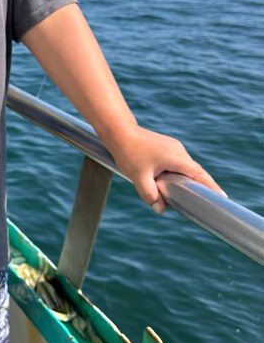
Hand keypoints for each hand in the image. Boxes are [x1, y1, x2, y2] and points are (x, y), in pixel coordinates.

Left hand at [107, 124, 224, 213]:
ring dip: (189, 179)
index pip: (199, 174)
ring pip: (187, 166)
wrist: (119, 132)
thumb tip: (161, 210)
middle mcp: (178, 151)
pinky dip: (181, 172)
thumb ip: (149, 194)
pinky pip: (180, 162)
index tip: (222, 198)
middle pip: (196, 171)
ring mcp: (174, 147)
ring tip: (193, 194)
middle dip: (203, 185)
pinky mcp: (169, 146)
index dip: (211, 186)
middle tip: (211, 201)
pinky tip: (176, 182)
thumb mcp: (138, 177)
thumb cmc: (129, 153)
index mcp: (175, 157)